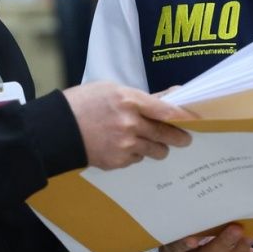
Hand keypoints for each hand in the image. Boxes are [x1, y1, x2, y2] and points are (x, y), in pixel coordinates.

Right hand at [62, 81, 192, 169]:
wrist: (57, 130)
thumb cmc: (84, 103)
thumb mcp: (112, 90)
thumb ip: (143, 96)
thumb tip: (171, 96)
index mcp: (129, 100)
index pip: (166, 110)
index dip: (184, 116)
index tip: (195, 120)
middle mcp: (130, 124)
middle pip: (166, 134)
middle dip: (179, 137)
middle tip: (184, 138)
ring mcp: (124, 145)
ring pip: (156, 150)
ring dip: (158, 147)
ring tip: (151, 142)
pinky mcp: (117, 161)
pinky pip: (137, 159)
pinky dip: (135, 154)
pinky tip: (123, 146)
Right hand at [159, 224, 252, 251]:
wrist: (186, 248)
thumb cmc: (186, 230)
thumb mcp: (184, 224)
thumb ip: (193, 220)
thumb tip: (214, 204)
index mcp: (172, 251)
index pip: (175, 248)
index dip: (184, 245)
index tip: (193, 239)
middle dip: (222, 244)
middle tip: (237, 229)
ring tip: (249, 237)